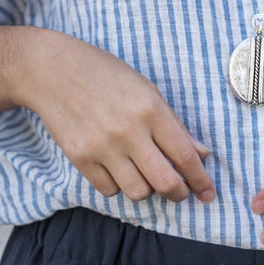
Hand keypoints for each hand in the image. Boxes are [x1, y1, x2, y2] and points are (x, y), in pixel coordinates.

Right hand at [17, 29, 215, 203]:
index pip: (184, 155)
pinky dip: (120, 186)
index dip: (200, 179)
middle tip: (183, 192)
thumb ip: (175, 125)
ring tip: (148, 175)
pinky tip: (121, 170)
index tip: (209, 192)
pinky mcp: (80, 159)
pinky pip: (109, 190)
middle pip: (165, 182)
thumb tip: (201, 153)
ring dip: (149, 189)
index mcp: (150, 110)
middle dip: (180, 193)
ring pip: (138, 192)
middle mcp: (128, 131)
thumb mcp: (148, 90)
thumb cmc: (108, 76)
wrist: (55, 71)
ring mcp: (102, 147)